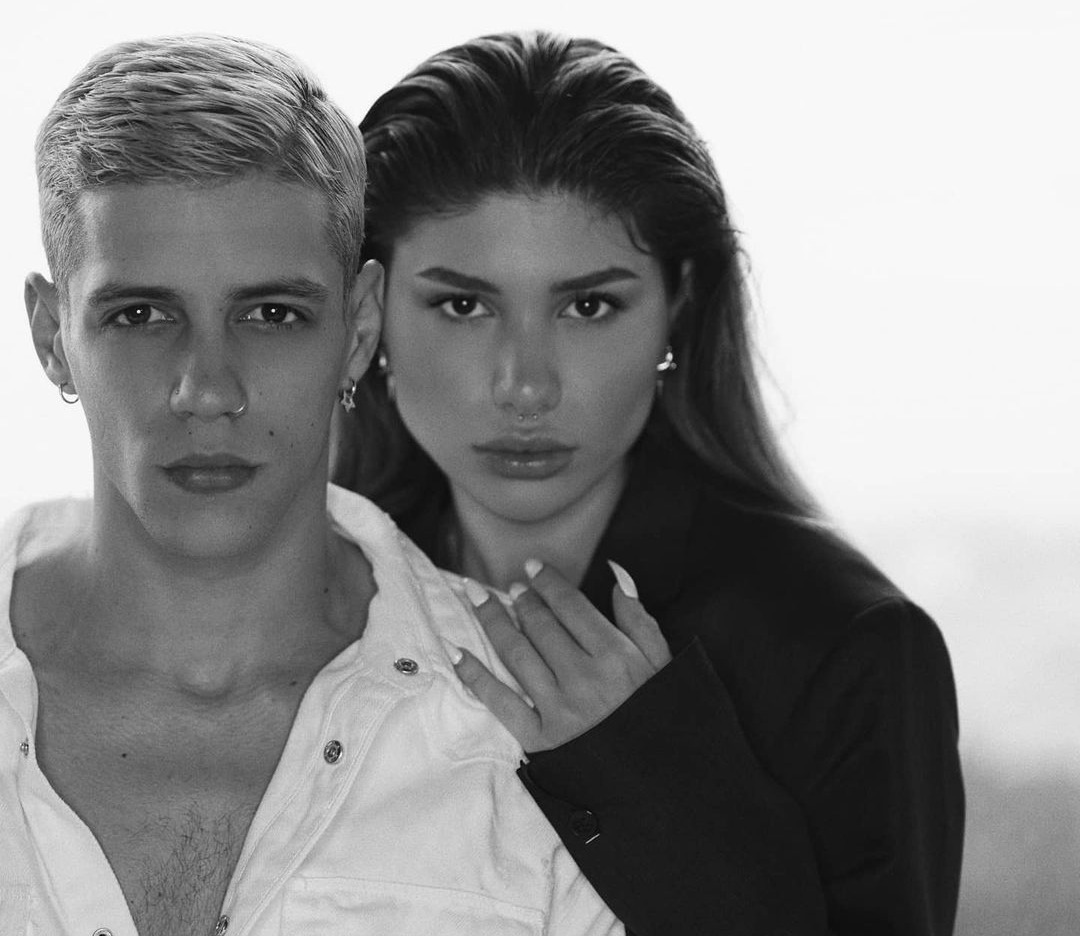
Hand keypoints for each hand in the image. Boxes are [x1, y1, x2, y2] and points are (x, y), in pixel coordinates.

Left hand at [450, 560, 671, 751]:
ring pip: (516, 653)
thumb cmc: (659, 716)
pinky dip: (474, 675)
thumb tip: (614, 572)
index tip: (533, 567)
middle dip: (522, 599)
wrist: (660, 781)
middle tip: (512, 586)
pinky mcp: (539, 739)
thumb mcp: (662, 664)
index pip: (571, 606)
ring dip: (492, 621)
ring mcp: (558, 710)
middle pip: (540, 626)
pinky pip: (500, 701)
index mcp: (616, 656)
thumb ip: (637, 616)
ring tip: (478, 598)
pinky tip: (456, 652)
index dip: (548, 582)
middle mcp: (584, 679)